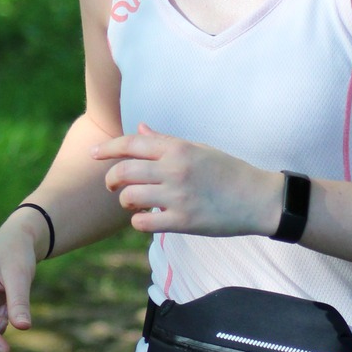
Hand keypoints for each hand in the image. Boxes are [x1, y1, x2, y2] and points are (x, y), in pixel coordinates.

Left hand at [92, 124, 280, 235]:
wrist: (258, 198)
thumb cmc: (228, 171)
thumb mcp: (198, 149)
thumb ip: (166, 141)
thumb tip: (140, 129)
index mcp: (178, 149)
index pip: (131, 143)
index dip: (107, 148)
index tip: (93, 154)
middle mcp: (174, 170)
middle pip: (123, 171)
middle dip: (111, 179)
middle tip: (112, 186)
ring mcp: (177, 196)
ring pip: (129, 197)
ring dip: (125, 201)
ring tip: (134, 203)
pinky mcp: (183, 221)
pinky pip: (143, 222)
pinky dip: (138, 221)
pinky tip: (145, 219)